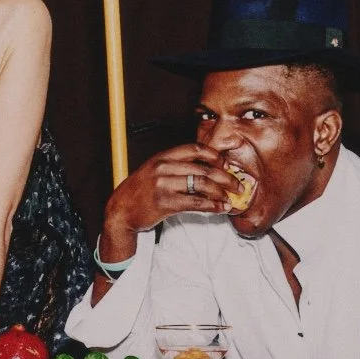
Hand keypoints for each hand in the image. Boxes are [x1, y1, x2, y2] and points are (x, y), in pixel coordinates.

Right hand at [100, 144, 239, 255]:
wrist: (121, 209)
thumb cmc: (141, 191)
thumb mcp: (155, 171)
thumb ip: (176, 167)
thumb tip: (208, 170)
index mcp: (162, 156)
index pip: (195, 149)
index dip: (215, 156)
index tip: (227, 165)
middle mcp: (163, 167)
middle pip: (203, 168)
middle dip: (226, 177)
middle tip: (238, 185)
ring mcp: (163, 184)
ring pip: (202, 185)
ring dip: (221, 193)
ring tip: (230, 199)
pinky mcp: (165, 202)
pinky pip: (196, 202)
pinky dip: (212, 206)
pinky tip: (220, 208)